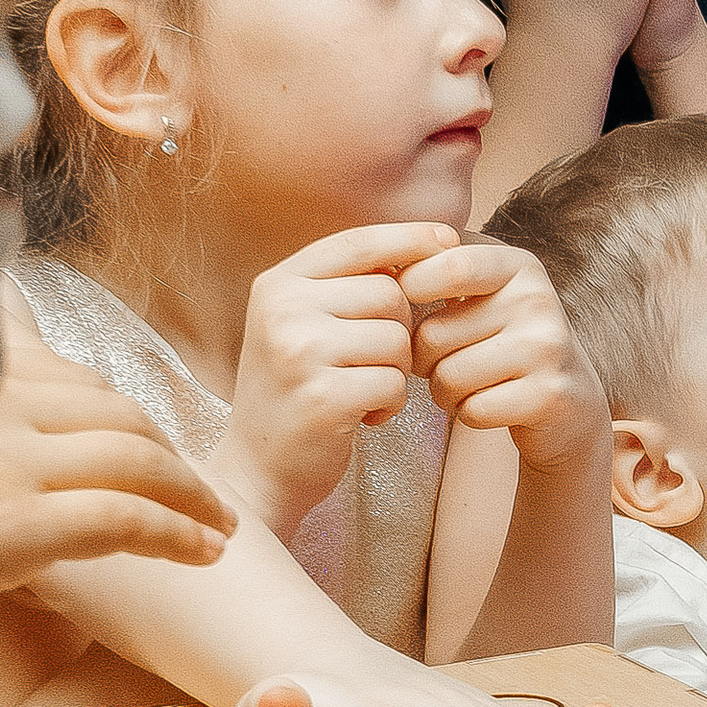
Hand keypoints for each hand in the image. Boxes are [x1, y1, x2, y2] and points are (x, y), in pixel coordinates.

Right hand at [0, 368, 232, 667]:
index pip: (66, 379)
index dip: (121, 412)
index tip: (153, 442)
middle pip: (114, 411)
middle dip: (170, 450)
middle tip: (201, 491)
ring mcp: (2, 462)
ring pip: (135, 456)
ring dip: (192, 492)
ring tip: (220, 527)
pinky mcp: (12, 525)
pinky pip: (122, 517)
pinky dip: (174, 532)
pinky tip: (202, 554)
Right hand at [222, 227, 446, 536]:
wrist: (258, 468)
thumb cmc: (295, 391)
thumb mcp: (303, 325)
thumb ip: (346, 286)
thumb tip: (422, 247)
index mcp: (279, 283)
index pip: (358, 242)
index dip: (408, 238)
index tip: (448, 239)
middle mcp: (283, 309)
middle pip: (390, 294)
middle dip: (401, 331)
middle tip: (372, 364)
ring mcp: (299, 352)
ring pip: (398, 340)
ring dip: (396, 372)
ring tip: (362, 391)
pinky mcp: (322, 397)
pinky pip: (394, 384)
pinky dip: (390, 405)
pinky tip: (362, 416)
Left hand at [402, 235, 609, 474]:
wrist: (568, 403)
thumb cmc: (502, 344)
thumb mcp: (481, 294)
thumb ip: (436, 268)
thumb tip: (374, 266)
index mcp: (517, 265)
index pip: (445, 264)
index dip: (408, 292)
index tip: (406, 311)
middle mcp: (537, 299)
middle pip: (433, 333)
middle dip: (421, 358)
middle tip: (440, 362)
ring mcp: (547, 347)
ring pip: (449, 377)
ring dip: (444, 392)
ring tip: (465, 386)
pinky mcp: (549, 394)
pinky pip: (473, 410)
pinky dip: (468, 415)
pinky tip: (488, 405)